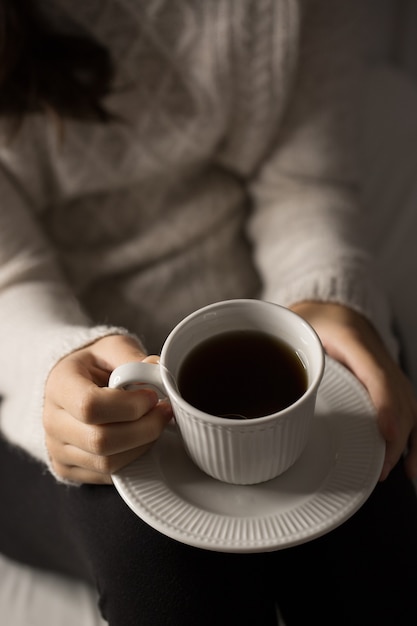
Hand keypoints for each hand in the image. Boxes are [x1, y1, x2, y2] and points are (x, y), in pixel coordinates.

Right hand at [43, 335, 172, 483]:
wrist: (71, 385)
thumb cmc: (94, 365)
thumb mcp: (112, 348)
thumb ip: (133, 359)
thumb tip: (157, 372)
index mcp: (59, 385)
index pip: (90, 406)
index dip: (129, 406)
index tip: (152, 396)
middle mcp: (52, 421)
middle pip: (101, 440)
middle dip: (144, 429)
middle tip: (164, 412)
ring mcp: (57, 449)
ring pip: (107, 463)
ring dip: (142, 446)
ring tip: (155, 424)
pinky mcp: (67, 469)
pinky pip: (107, 476)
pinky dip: (132, 460)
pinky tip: (140, 439)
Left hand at [291, 301, 416, 481]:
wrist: (330, 305)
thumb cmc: (311, 320)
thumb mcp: (295, 329)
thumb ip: (283, 354)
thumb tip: (265, 400)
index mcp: (352, 339)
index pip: (376, 374)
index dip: (384, 405)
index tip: (386, 433)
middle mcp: (375, 353)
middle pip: (398, 396)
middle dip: (397, 433)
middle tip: (384, 465)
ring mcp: (384, 365)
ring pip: (407, 402)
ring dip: (408, 437)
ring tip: (400, 470)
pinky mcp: (385, 377)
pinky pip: (404, 403)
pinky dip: (408, 429)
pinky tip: (406, 455)